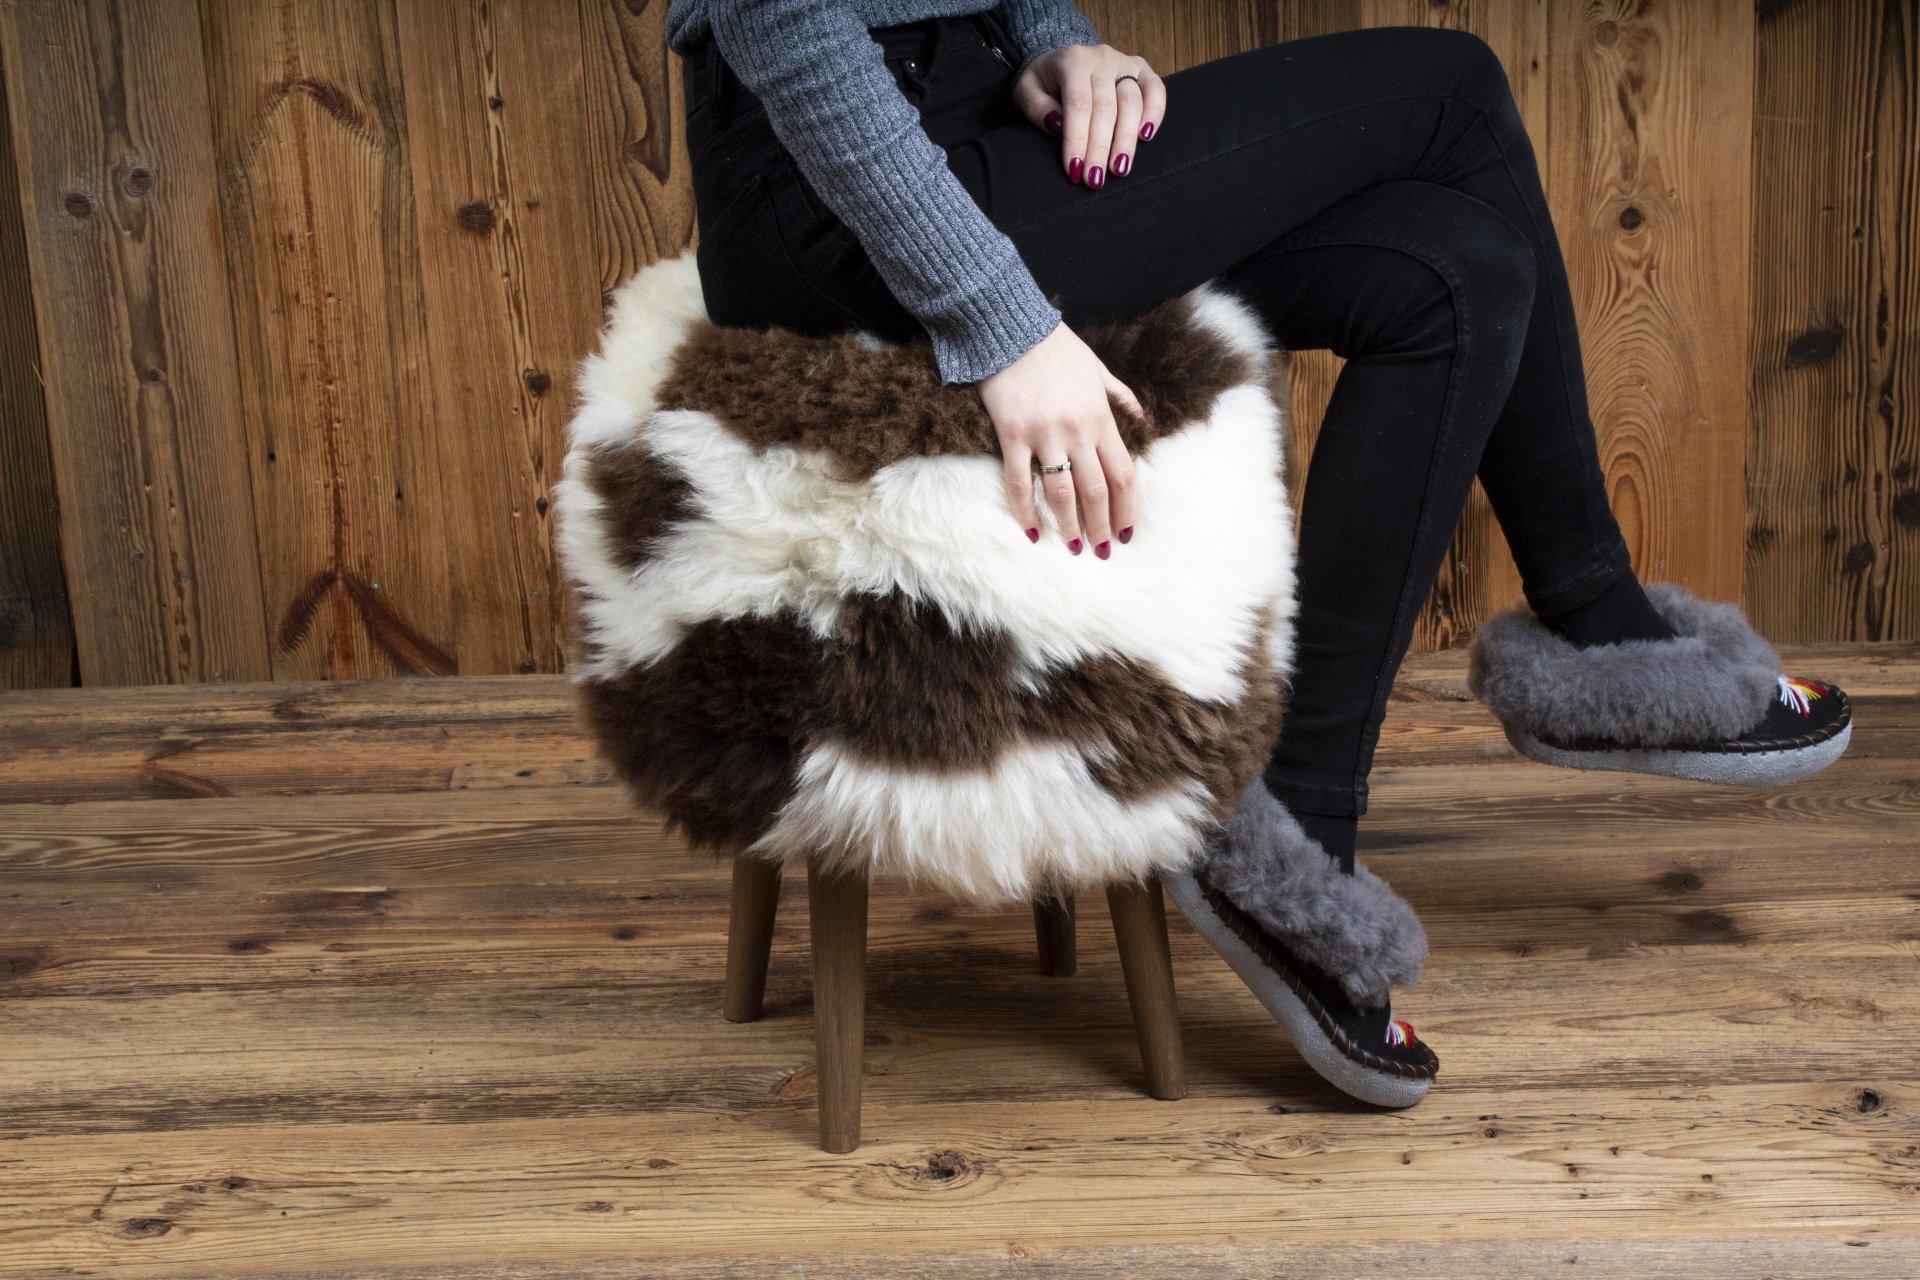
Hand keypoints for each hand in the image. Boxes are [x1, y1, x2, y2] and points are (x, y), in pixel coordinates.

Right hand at [977, 319, 1148, 556]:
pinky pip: (1018, 482)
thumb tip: (1147, 420)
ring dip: (1069, 526)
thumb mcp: (1099, 369)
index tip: (1127, 531)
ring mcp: (1043, 435)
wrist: (1011, 328)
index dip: (1128, 508)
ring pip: (1062, 493)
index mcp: (1101, 418)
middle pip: (1096, 492)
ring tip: (1074, 548)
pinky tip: (1031, 531)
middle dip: (1102, 526)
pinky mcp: (1012, 435)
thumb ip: (1123, 398)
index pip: (1123, 474)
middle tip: (1103, 550)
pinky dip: (1025, 510)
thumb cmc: (1057, 348)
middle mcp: (1077, 432)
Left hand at [1013, 43, 1164, 188]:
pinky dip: (1155, 113)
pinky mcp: (1141, 69)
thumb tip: (1057, 126)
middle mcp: (1101, 58)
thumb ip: (1036, 107)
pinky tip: (1146, 137)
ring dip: (1126, 140)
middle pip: (1106, 108)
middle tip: (1095, 179)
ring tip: (1119, 169)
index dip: (1078, 140)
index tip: (1075, 170)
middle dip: (1100, 149)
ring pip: (1132, 102)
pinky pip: (1155, 89)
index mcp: (1072, 61)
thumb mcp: (1026, 91)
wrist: (1061, 59)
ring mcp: (1124, 63)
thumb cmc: (1043, 81)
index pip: (1078, 105)